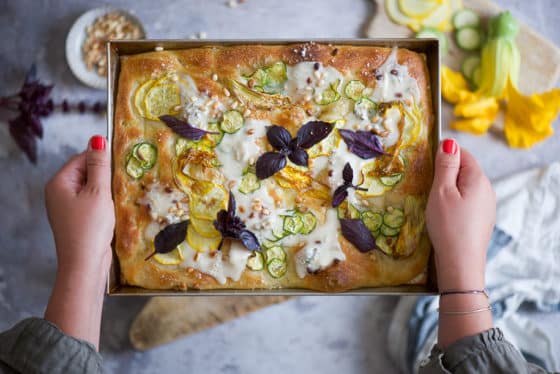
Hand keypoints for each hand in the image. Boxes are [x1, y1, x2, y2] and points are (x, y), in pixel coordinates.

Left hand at [44, 135, 112, 348]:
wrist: (85, 264)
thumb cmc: (90, 227)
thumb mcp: (98, 192)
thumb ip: (100, 165)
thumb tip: (98, 139)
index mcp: (59, 183)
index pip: (82, 158)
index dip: (102, 160)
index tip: (122, 164)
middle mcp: (59, 194)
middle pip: (86, 173)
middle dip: (106, 177)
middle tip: (123, 183)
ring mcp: (67, 208)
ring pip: (92, 189)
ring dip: (108, 191)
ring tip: (121, 197)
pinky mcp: (77, 221)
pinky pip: (92, 203)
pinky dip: (105, 204)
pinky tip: (116, 210)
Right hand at [426, 138, 495, 290]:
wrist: (461, 263)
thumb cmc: (448, 226)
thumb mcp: (441, 191)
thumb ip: (446, 166)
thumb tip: (449, 143)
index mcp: (478, 178)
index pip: (463, 154)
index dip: (444, 156)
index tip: (428, 167)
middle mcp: (487, 189)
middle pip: (465, 170)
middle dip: (447, 173)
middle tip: (428, 187)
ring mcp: (487, 206)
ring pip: (466, 187)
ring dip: (450, 189)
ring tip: (434, 203)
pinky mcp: (482, 219)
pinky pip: (468, 202)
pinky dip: (455, 203)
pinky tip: (445, 216)